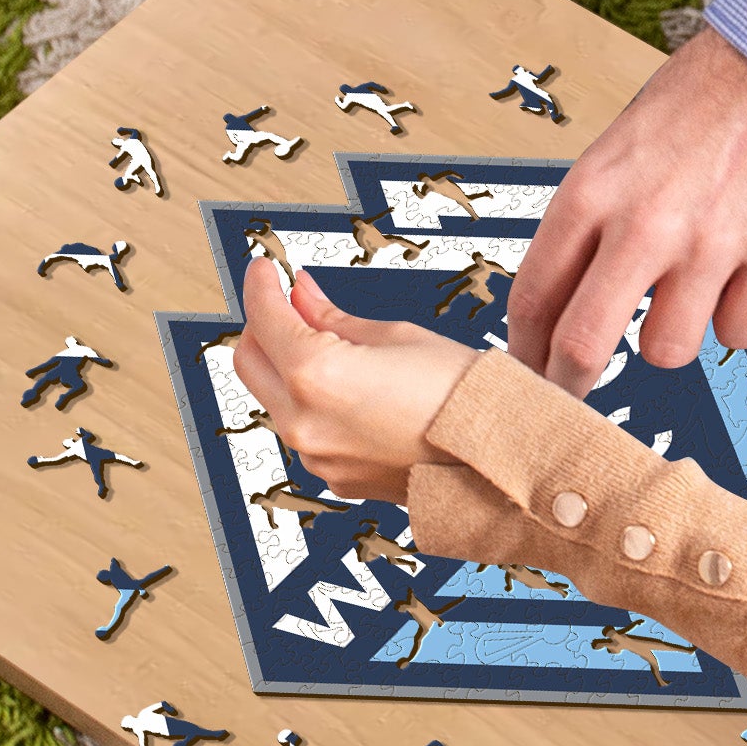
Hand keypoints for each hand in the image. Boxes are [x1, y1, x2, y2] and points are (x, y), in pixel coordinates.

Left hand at [235, 259, 478, 501]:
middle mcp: (303, 422)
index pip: (265, 318)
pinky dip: (313, 402)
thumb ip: (333, 318)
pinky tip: (350, 387)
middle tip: (290, 302)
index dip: (261, 285)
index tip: (265, 269)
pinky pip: (305, 430)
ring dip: (288, 367)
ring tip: (332, 345)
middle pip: (250, 362)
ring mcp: (315, 456)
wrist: (496, 455)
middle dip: (263, 326)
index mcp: (316, 375)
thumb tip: (302, 296)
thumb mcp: (396, 335)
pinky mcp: (333, 476)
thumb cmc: (459, 392)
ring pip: (275, 399)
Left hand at [507, 21, 746, 391]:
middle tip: (576, 392)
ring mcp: (712, 243)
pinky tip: (739, 274)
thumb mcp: (613, 155)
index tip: (530, 370)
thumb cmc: (693, 107)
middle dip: (570, 384)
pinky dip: (737, 315)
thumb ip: (587, 228)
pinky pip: (740, 333)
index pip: (534, 300)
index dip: (525, 352)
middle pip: (583, 346)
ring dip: (670, 334)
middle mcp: (645, 223)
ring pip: (667, 351)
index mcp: (592, 193)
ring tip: (687, 292)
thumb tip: (560, 311)